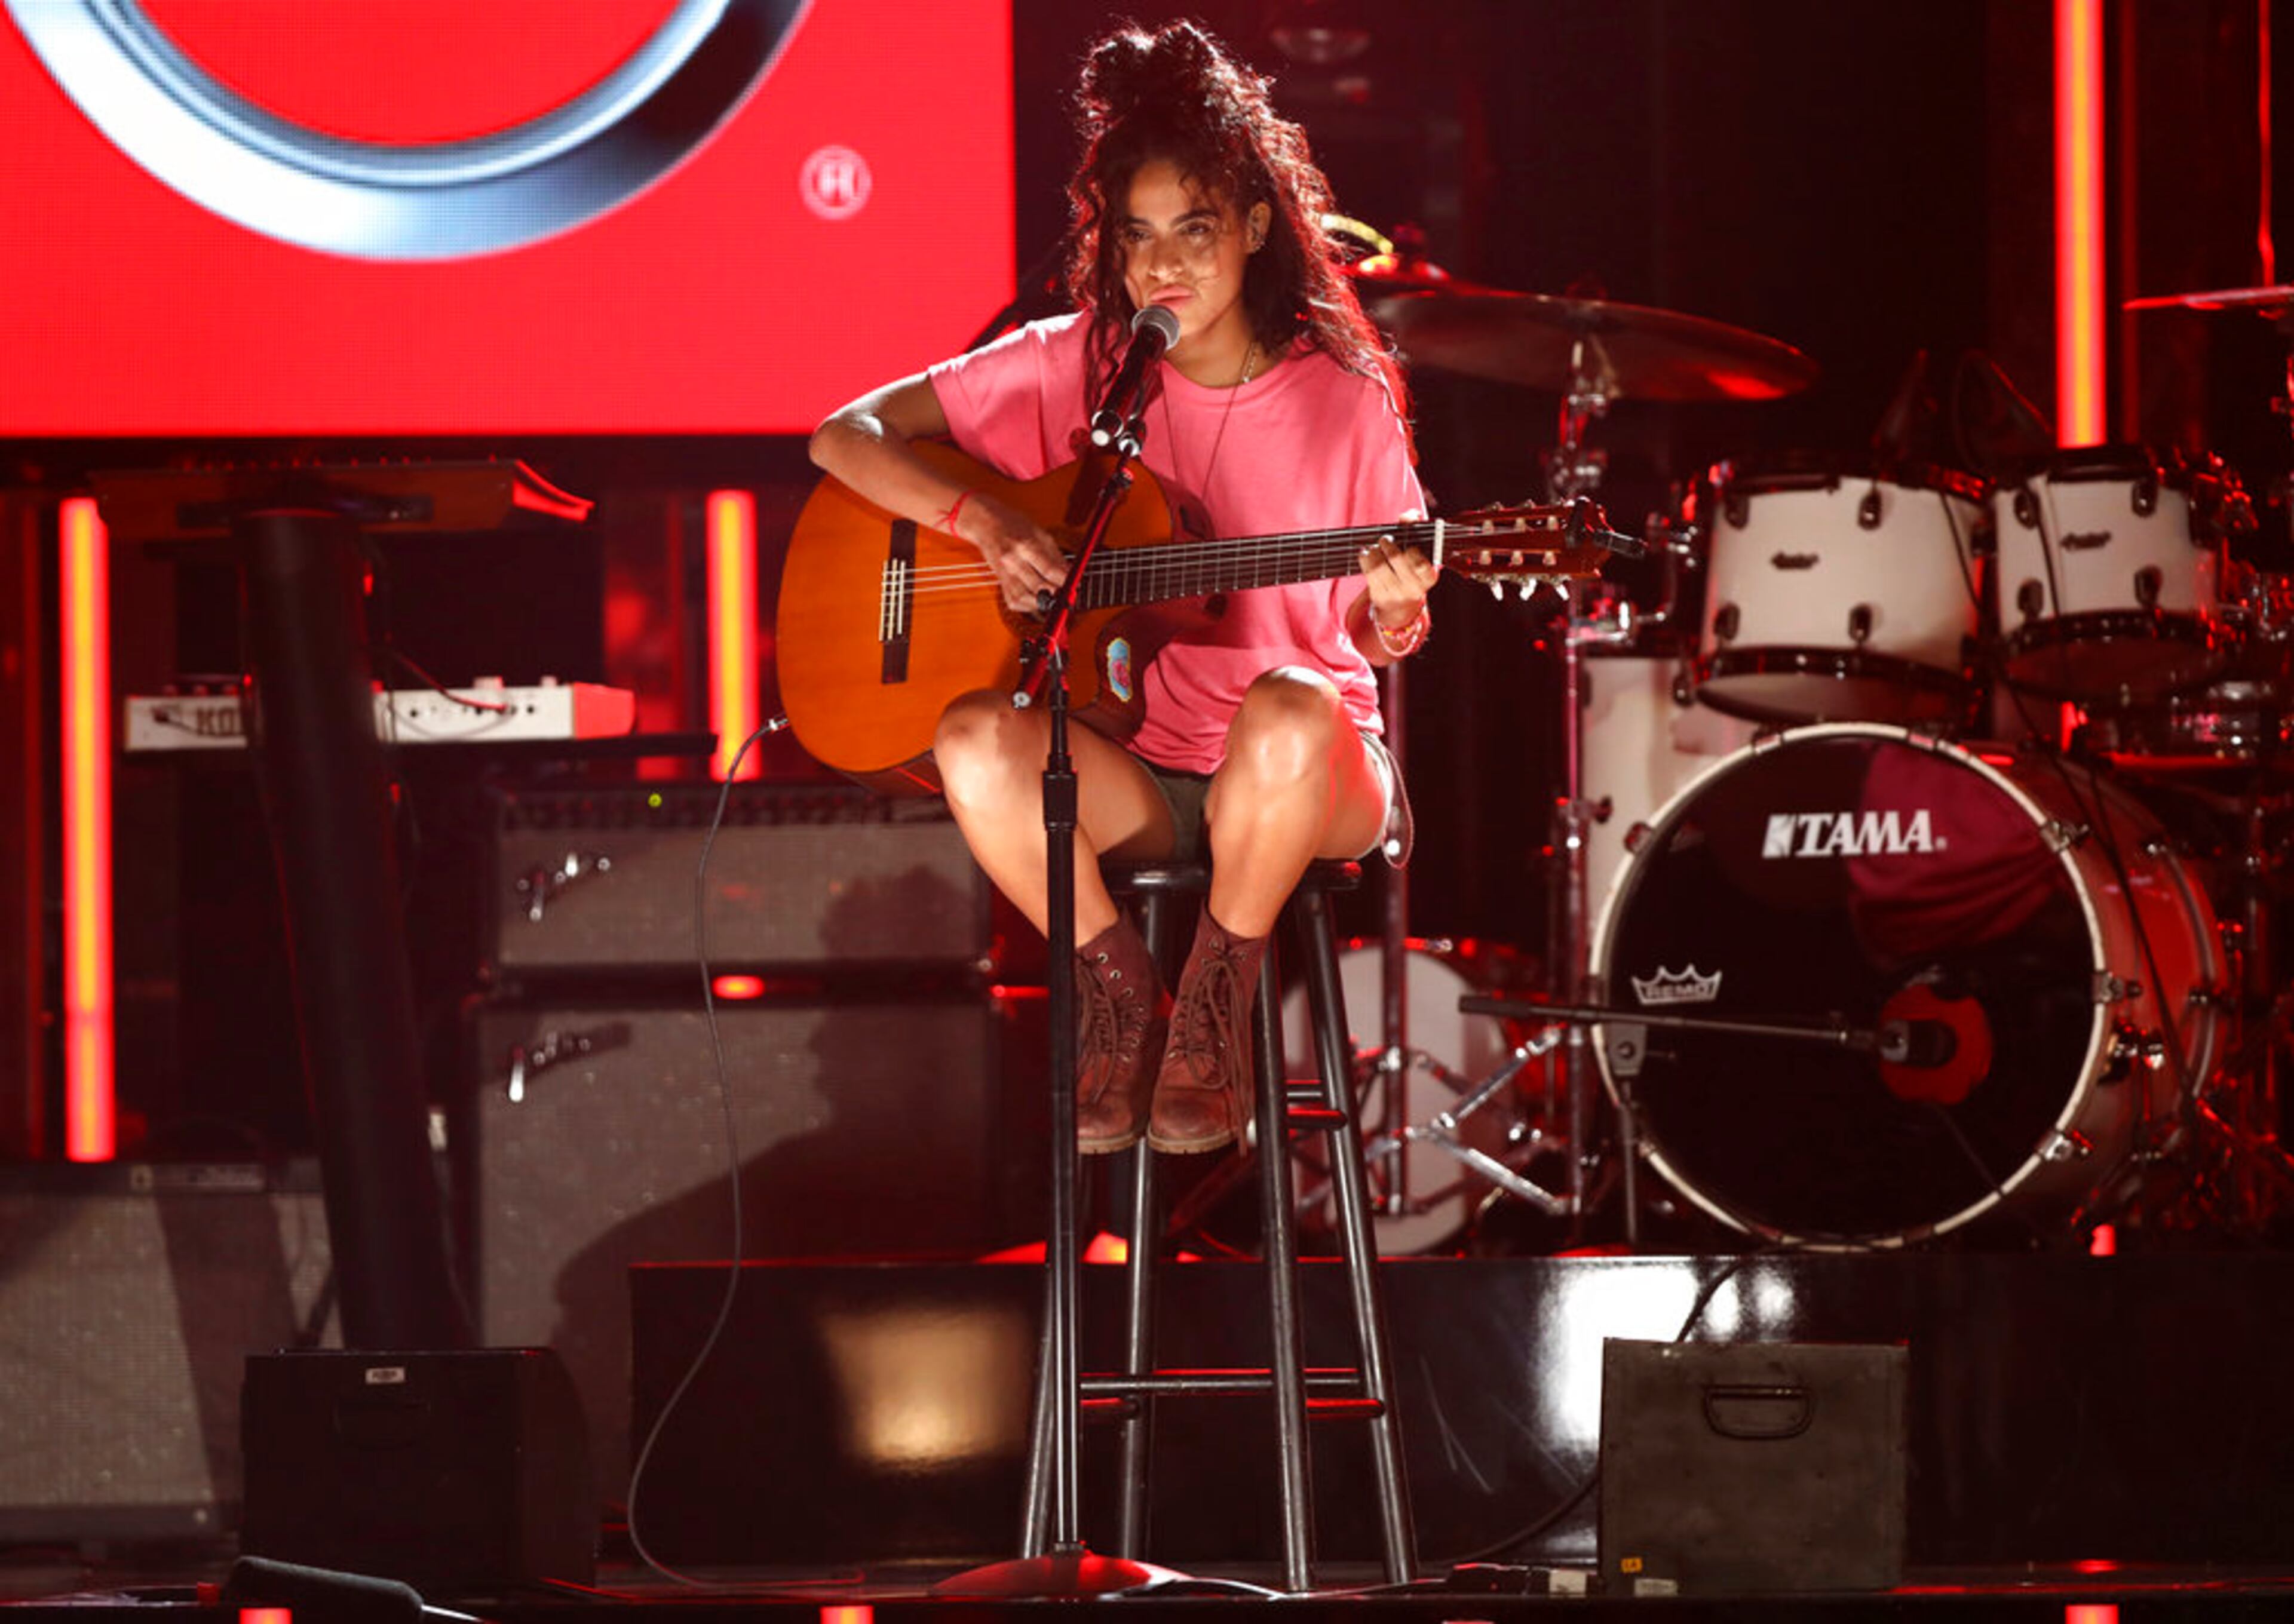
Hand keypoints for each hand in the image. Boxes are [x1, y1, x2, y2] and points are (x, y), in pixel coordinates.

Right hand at [955, 491, 1070, 612]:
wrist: (985, 524)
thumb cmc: (1014, 525)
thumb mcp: (1040, 533)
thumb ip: (1056, 556)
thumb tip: (1072, 574)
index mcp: (1025, 545)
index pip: (1049, 570)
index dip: (1066, 581)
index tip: (1075, 585)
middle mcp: (1013, 560)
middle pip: (1039, 587)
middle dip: (1057, 594)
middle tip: (1067, 595)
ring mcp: (1004, 572)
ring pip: (1025, 599)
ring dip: (1042, 603)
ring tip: (1052, 598)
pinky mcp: (999, 581)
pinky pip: (1014, 601)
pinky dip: (1027, 605)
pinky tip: (1036, 598)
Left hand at [1359, 535, 1437, 629]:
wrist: (1400, 606)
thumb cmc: (1410, 571)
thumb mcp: (1418, 554)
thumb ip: (1414, 529)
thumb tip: (1411, 515)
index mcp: (1428, 576)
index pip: (1420, 561)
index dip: (1411, 550)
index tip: (1408, 545)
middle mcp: (1414, 587)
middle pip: (1396, 559)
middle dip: (1388, 545)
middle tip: (1385, 540)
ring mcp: (1396, 593)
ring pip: (1379, 566)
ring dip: (1374, 552)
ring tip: (1375, 548)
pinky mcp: (1380, 596)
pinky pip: (1368, 573)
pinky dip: (1365, 560)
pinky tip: (1366, 555)